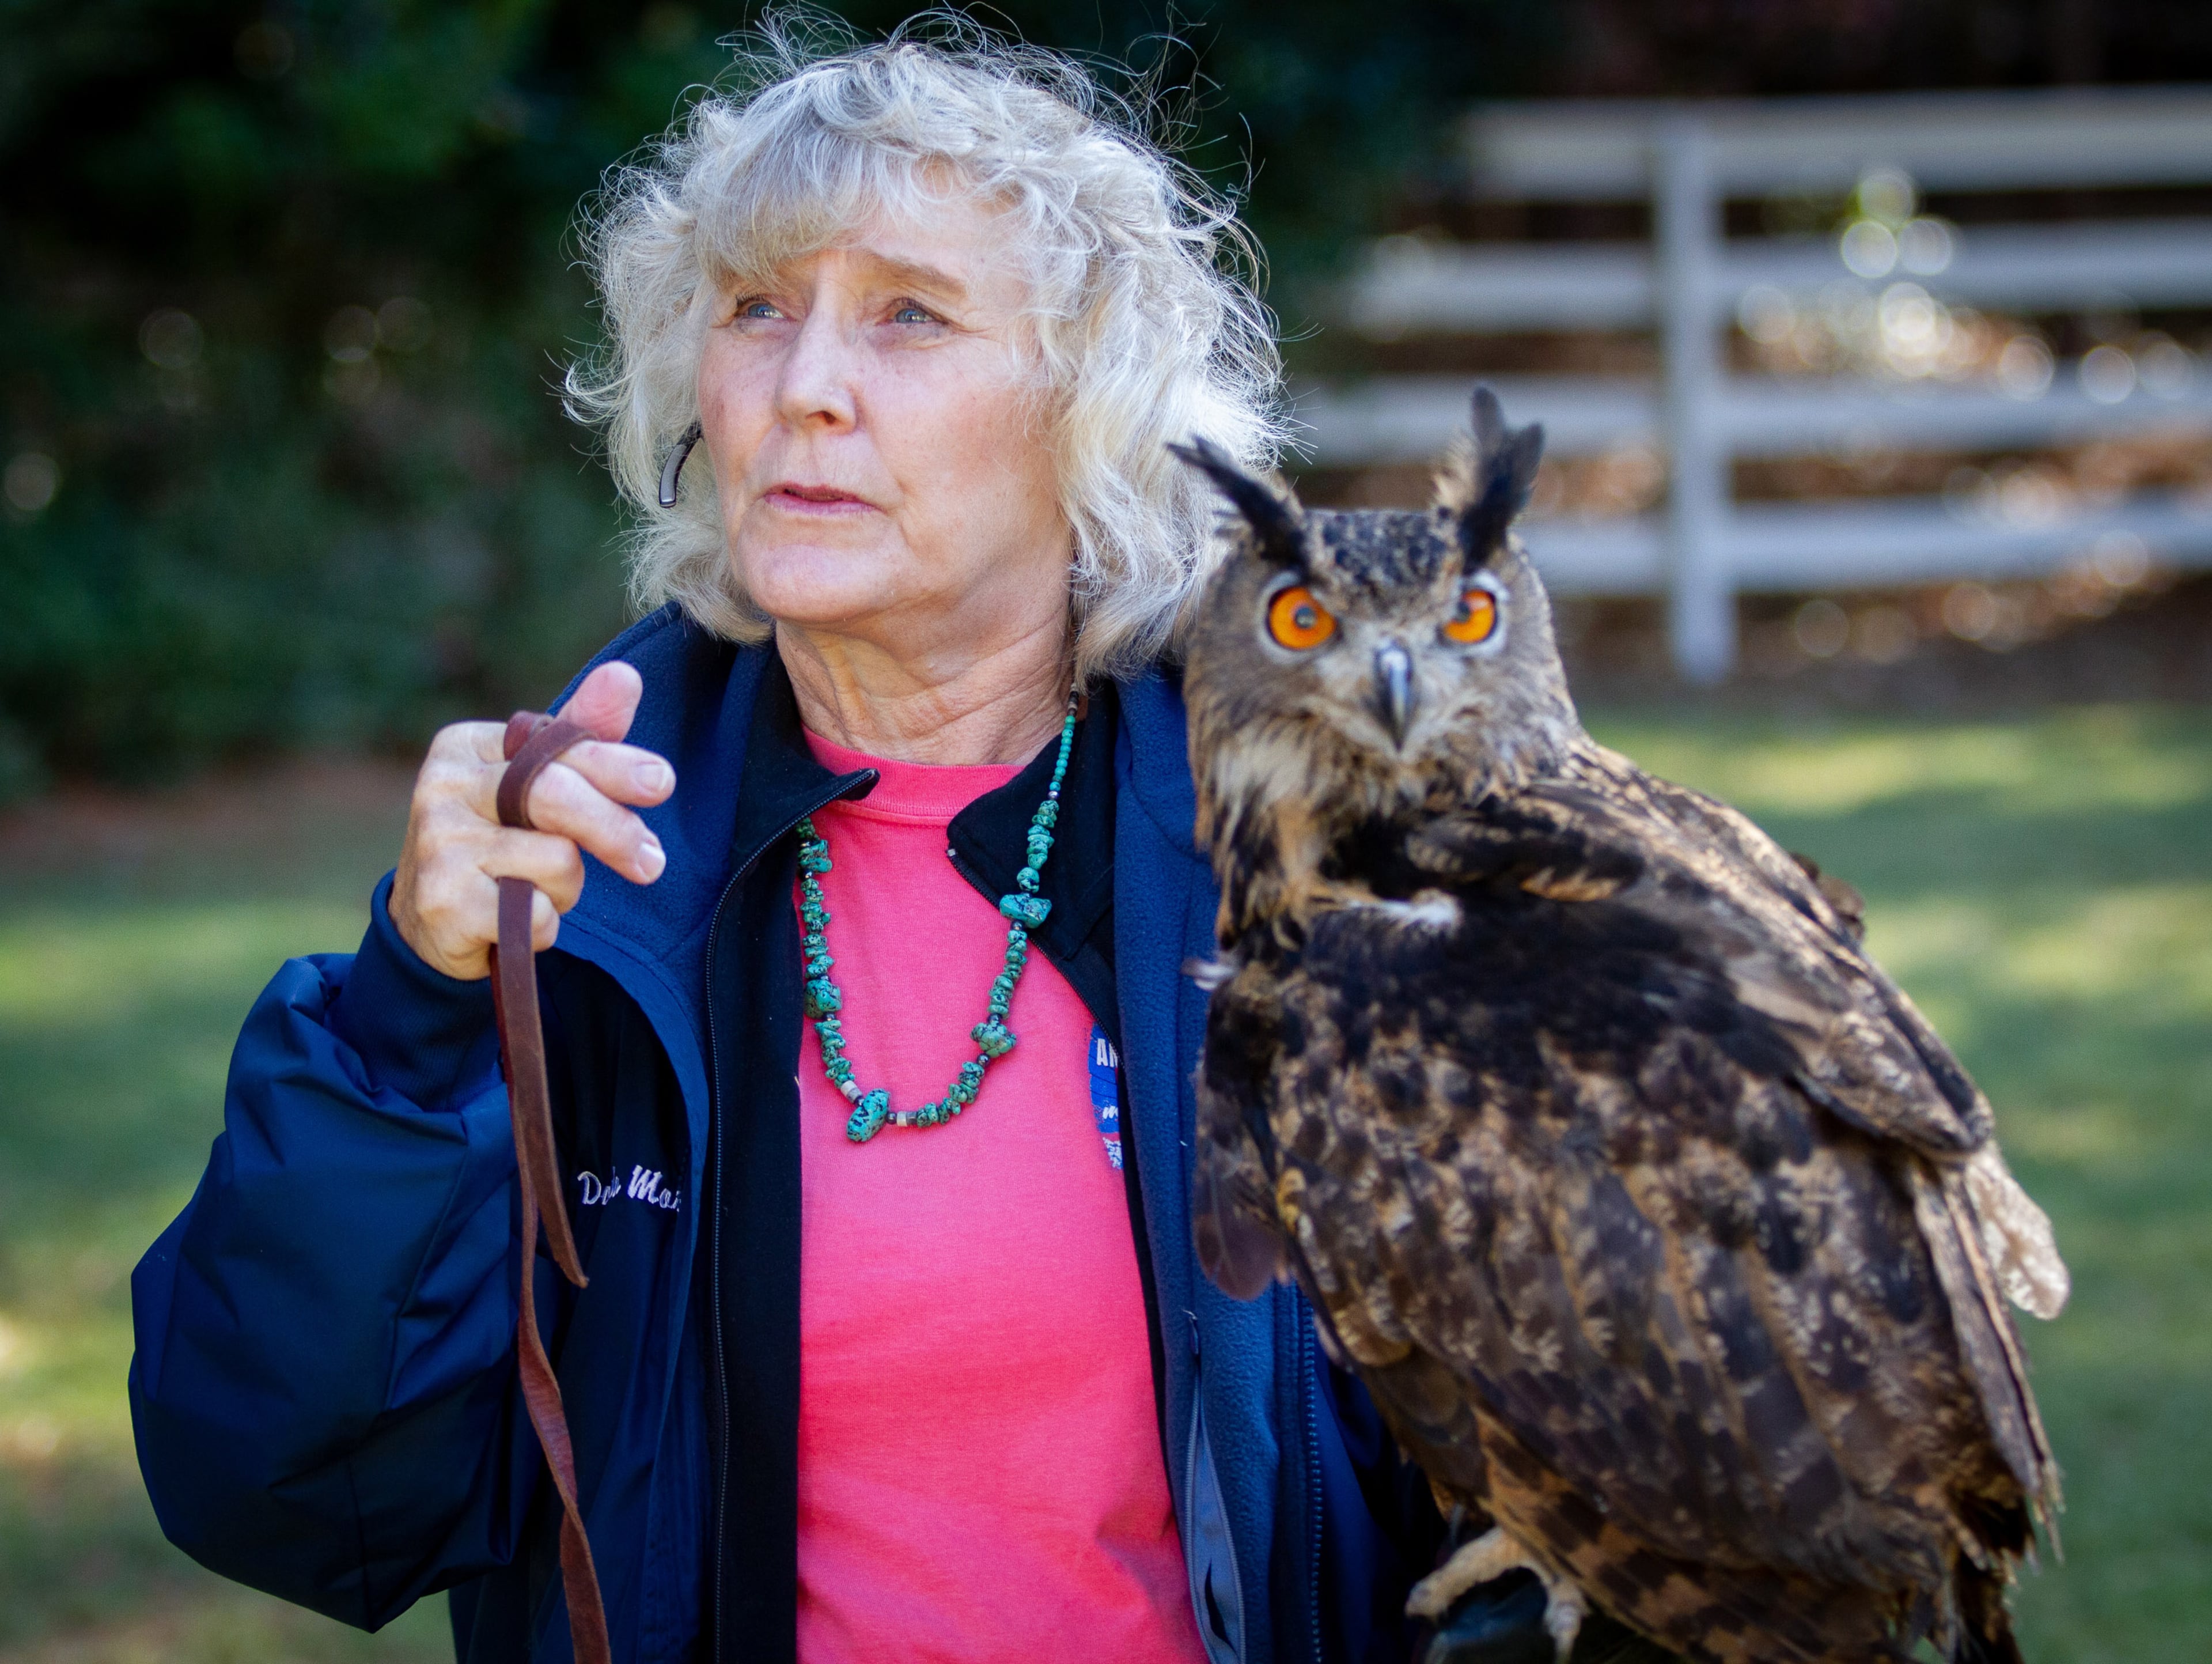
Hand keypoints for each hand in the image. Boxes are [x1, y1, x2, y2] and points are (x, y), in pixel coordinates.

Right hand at [390, 661, 674, 979]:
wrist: (434, 924)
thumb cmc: (499, 841)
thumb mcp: (536, 785)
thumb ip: (581, 736)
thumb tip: (627, 677)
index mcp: (467, 746)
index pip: (556, 748)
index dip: (616, 766)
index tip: (662, 782)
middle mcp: (443, 786)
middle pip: (556, 796)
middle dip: (614, 829)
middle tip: (651, 862)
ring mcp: (438, 845)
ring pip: (556, 860)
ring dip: (567, 888)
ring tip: (534, 890)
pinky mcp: (444, 903)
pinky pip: (535, 913)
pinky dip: (545, 924)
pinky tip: (514, 921)